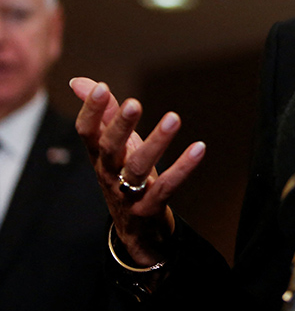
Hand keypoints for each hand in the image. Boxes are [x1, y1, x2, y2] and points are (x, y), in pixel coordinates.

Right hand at [72, 77, 205, 266]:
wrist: (135, 228)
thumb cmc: (124, 175)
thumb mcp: (113, 145)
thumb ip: (101, 113)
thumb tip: (78, 82)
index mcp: (98, 156)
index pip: (86, 132)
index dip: (90, 111)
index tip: (102, 88)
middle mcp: (108, 173)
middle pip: (109, 148)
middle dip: (120, 125)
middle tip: (134, 102)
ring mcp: (127, 193)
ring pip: (138, 167)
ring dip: (156, 143)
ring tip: (173, 118)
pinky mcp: (148, 208)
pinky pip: (166, 187)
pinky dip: (183, 168)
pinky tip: (199, 148)